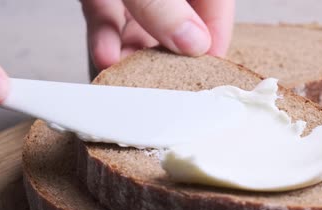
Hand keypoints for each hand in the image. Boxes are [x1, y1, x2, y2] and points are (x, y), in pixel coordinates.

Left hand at [81, 0, 234, 70]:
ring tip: (123, 80)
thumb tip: (193, 43)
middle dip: (163, 60)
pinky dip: (106, 36)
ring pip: (140, 26)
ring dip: (129, 55)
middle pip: (176, 25)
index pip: (216, 13)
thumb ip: (164, 6)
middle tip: (157, 90)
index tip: (201, 83)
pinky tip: (104, 57)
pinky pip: (109, 15)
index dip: (210, 50)